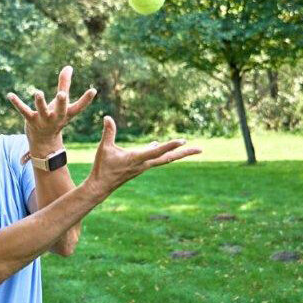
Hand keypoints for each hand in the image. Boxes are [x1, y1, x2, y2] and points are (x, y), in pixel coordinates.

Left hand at [7, 65, 96, 151]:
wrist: (44, 141)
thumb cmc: (55, 117)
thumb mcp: (62, 103)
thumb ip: (64, 84)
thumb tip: (68, 66)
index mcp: (66, 113)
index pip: (79, 107)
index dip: (87, 99)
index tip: (93, 90)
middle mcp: (56, 117)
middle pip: (61, 110)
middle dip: (62, 102)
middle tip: (62, 94)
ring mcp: (43, 120)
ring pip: (42, 110)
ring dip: (40, 102)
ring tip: (37, 92)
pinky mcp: (30, 120)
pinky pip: (23, 111)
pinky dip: (17, 103)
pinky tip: (10, 95)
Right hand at [85, 116, 201, 198]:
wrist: (101, 186)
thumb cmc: (103, 167)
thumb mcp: (104, 148)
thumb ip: (108, 132)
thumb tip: (107, 116)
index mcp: (137, 159)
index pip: (157, 151)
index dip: (170, 145)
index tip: (183, 140)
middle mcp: (144, 164)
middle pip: (169, 158)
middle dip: (185, 153)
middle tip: (201, 149)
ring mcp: (143, 166)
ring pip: (163, 159)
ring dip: (176, 153)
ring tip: (187, 146)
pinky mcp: (140, 167)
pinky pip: (155, 158)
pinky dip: (161, 151)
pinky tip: (157, 145)